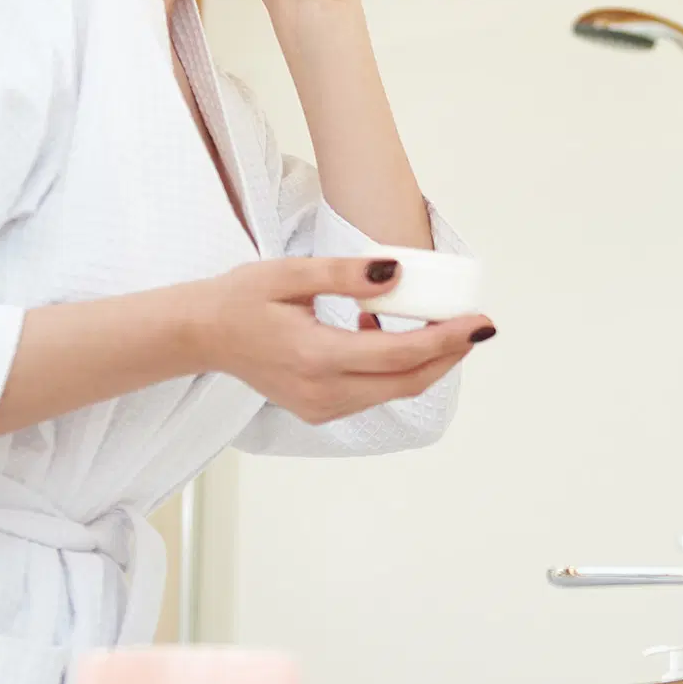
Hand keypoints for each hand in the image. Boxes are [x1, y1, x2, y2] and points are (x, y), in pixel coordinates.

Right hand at [189, 256, 494, 425]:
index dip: (448, 340)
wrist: (201, 335)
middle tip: (477, 326)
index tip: (481, 323)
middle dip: (449, 355)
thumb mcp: (288, 273)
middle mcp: (322, 392)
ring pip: (393, 390)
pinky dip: (394, 368)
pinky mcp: (319, 410)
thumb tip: (398, 273)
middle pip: (407, 381)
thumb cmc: (241, 298)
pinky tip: (389, 334)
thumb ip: (344, 275)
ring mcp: (320, 407)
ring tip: (443, 327)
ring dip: (425, 362)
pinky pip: (372, 392)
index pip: (400, 354)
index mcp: (316, 356)